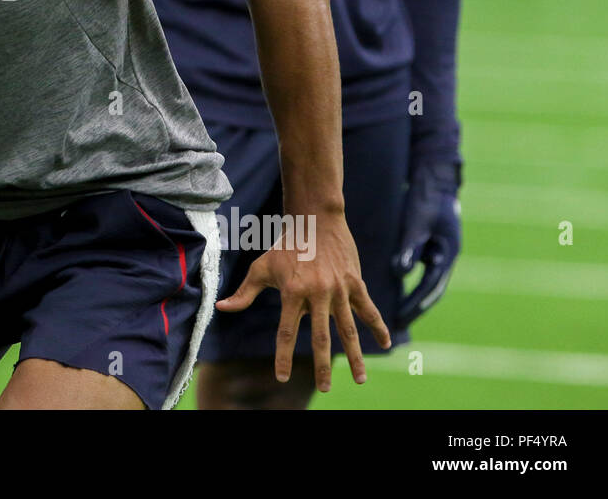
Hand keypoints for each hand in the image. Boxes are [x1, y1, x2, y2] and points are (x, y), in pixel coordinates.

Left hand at [216, 211, 390, 391]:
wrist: (315, 218)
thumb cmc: (285, 245)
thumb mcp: (261, 267)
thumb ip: (244, 292)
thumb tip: (221, 308)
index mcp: (292, 292)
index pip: (286, 332)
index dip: (283, 356)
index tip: (282, 377)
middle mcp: (317, 293)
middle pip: (321, 337)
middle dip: (323, 366)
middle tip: (325, 389)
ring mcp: (339, 289)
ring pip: (348, 329)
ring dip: (355, 356)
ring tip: (360, 379)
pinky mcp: (355, 283)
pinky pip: (368, 310)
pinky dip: (378, 327)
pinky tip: (386, 345)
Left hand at [392, 160, 461, 329]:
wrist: (435, 183)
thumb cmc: (426, 201)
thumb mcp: (417, 224)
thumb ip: (409, 248)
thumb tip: (400, 272)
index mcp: (447, 254)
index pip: (429, 287)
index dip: (414, 304)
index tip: (400, 318)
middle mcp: (445, 258)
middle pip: (431, 292)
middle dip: (415, 309)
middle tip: (398, 326)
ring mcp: (440, 255)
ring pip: (427, 284)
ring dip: (414, 300)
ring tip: (396, 317)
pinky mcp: (431, 249)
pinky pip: (421, 273)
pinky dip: (411, 285)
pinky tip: (396, 293)